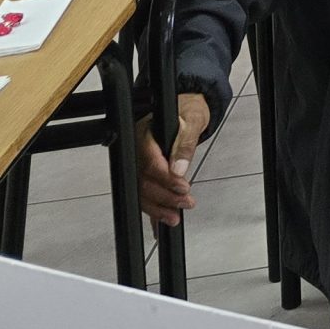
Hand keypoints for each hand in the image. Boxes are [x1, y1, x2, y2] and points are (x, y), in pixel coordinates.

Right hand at [136, 92, 209, 226]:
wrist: (187, 104)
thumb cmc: (187, 109)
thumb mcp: (192, 120)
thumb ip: (184, 145)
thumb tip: (179, 169)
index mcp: (144, 135)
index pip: (150, 163)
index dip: (166, 179)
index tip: (183, 188)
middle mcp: (137, 151)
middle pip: (144, 181)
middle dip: (164, 197)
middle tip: (185, 204)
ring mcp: (139, 162)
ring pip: (142, 191)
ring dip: (157, 208)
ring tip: (174, 218)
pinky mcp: (145, 172)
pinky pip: (145, 194)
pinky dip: (153, 211)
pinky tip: (159, 224)